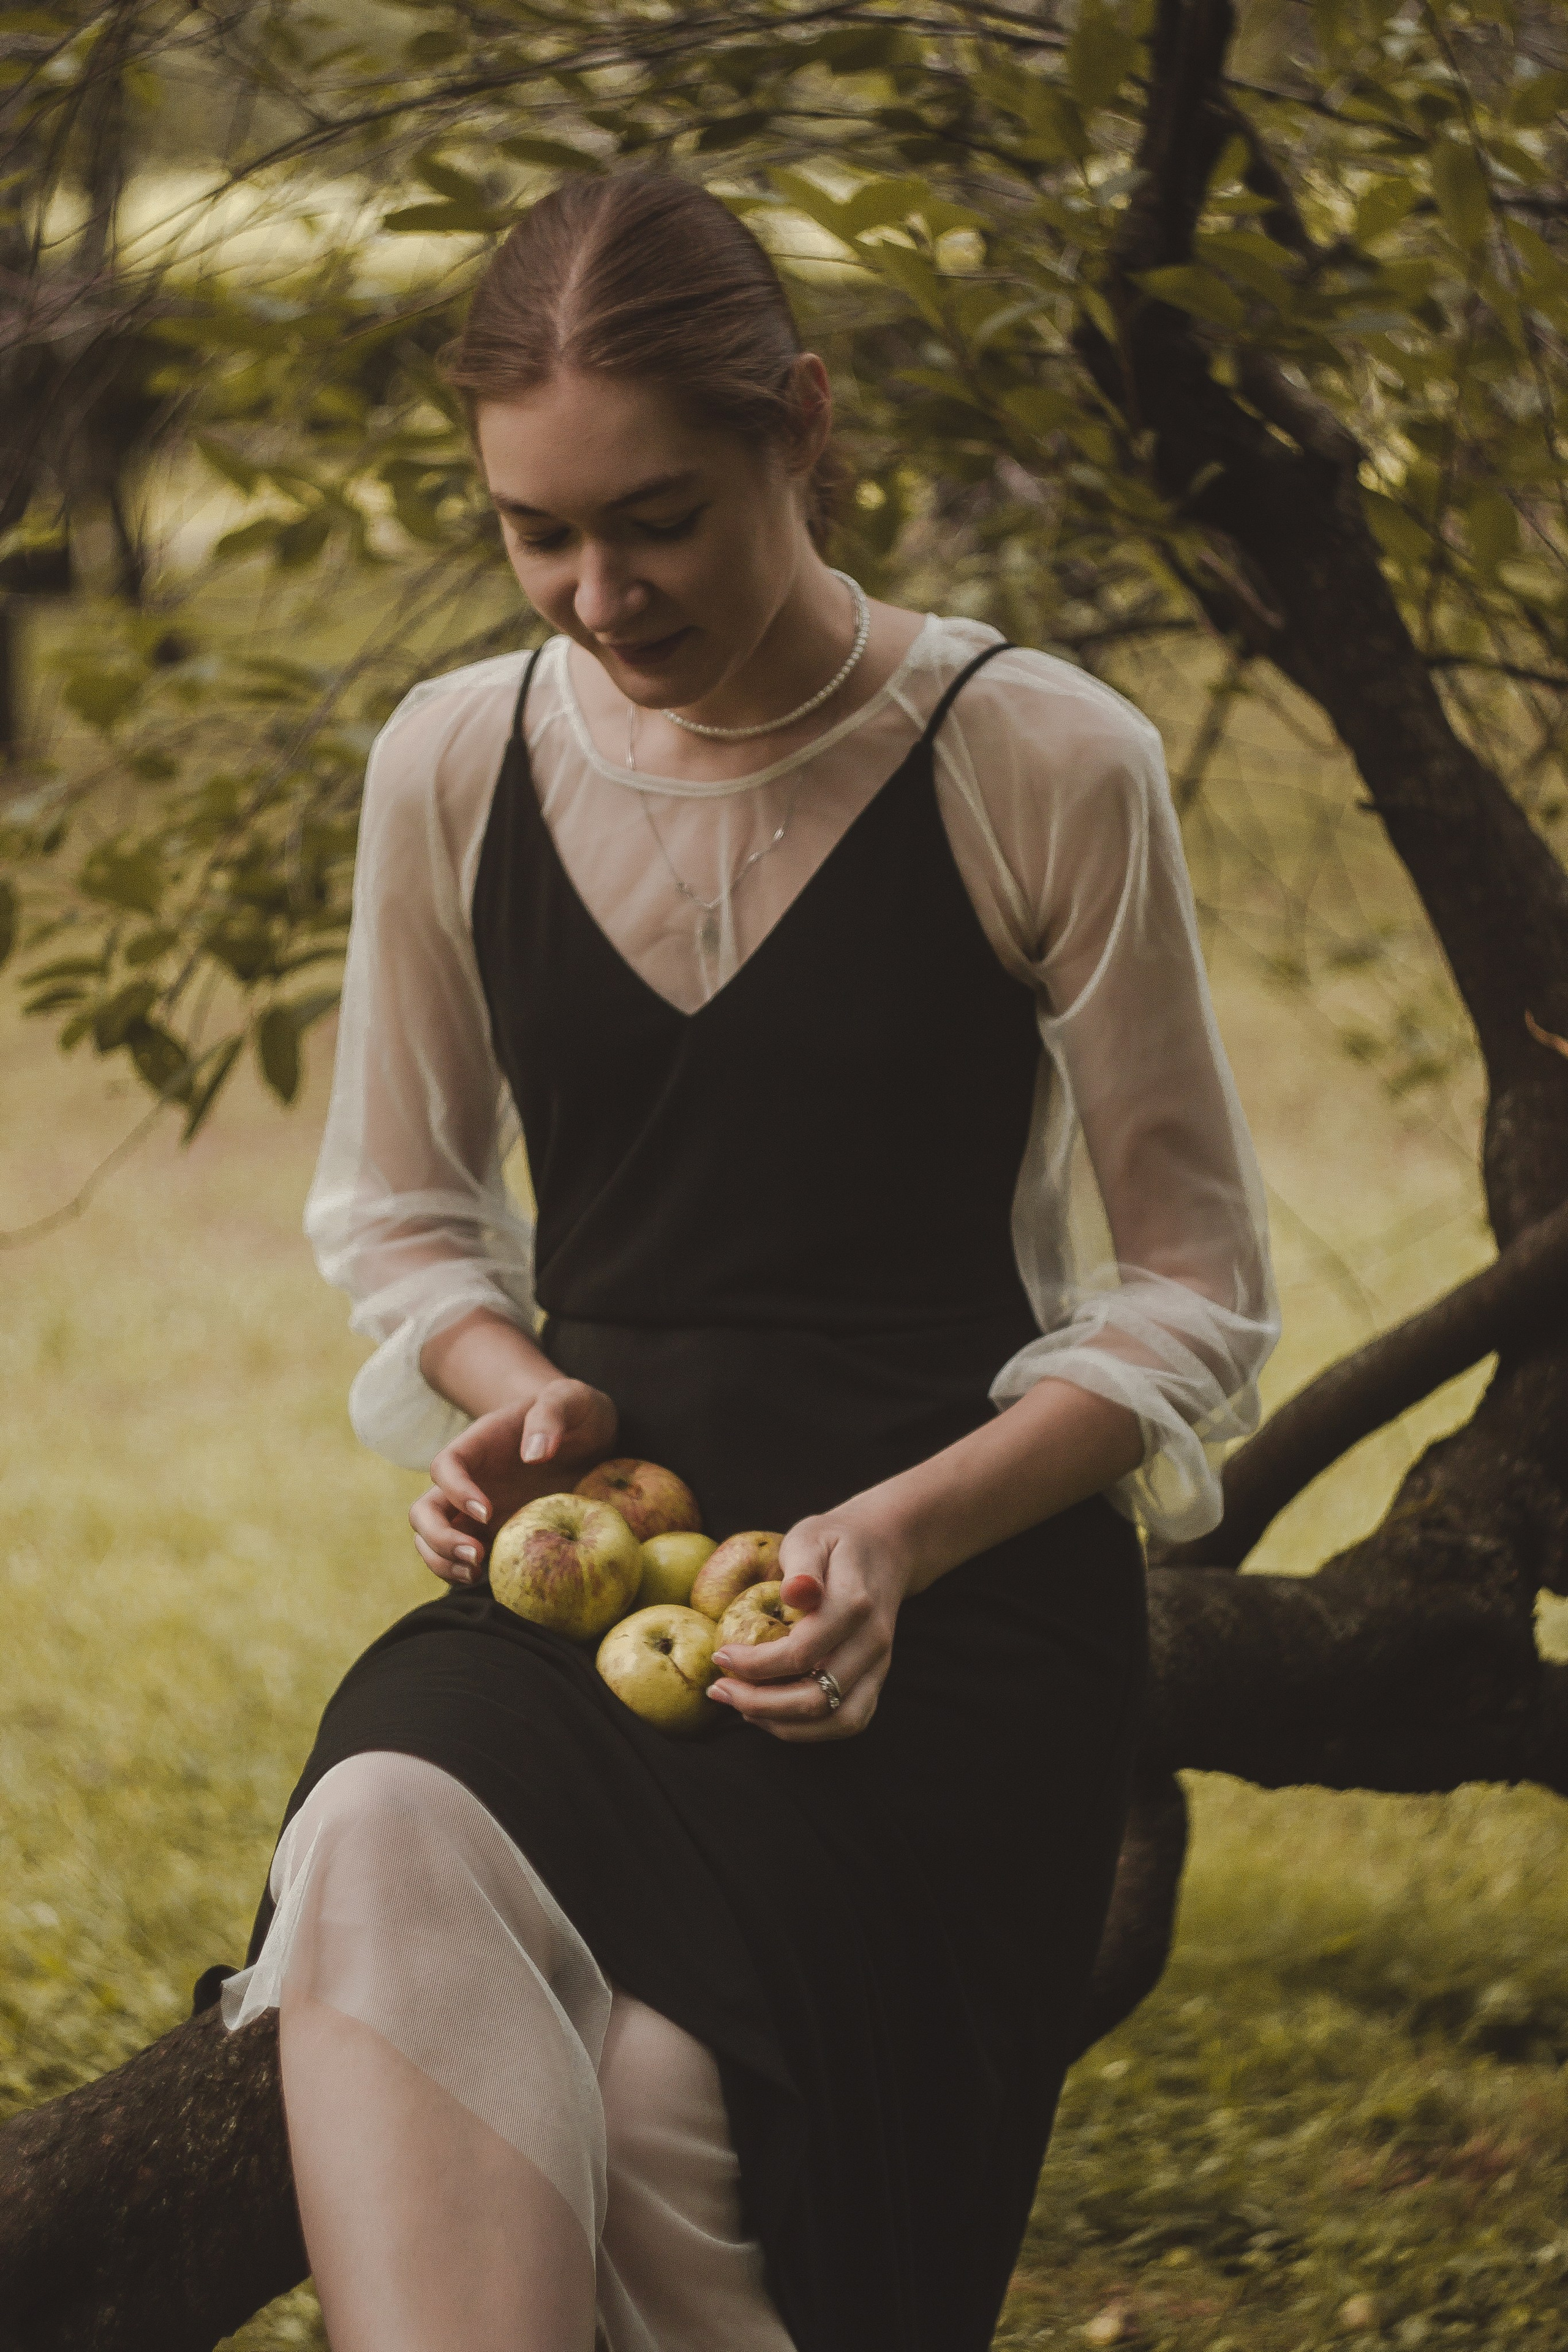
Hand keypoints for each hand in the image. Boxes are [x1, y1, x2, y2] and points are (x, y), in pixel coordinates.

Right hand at [409, 1380, 617, 1587]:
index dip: (456, 1491)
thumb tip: (534, 1455)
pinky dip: (462, 1572)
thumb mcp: (571, 1399)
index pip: (445, 1467)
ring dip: (442, 1561)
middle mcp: (469, 1481)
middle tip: (476, 1555)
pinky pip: (461, 1557)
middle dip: (439, 1537)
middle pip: (424, 1511)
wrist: (587, 1436)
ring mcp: (476, 1511)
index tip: (488, 1511)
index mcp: (478, 1445)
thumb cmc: (576, 1413)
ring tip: (476, 1574)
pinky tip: (490, 1580)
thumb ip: (551, 1414)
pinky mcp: (494, 1534)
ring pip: (431, 1539)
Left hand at [705, 1508, 910, 1741]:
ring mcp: (879, 1665)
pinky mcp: (876, 1679)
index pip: (801, 1652)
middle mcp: (872, 1642)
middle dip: (759, 1704)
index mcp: (855, 1605)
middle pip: (817, 1698)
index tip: (719, 1655)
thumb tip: (795, 1592)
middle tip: (719, 1690)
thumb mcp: (812, 1537)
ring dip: (783, 1725)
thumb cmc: (835, 1541)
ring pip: (837, 1721)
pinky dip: (808, 1728)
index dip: (754, 1664)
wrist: (884, 1548)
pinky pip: (848, 1720)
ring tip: (741, 1707)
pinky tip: (771, 1712)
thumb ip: (803, 1565)